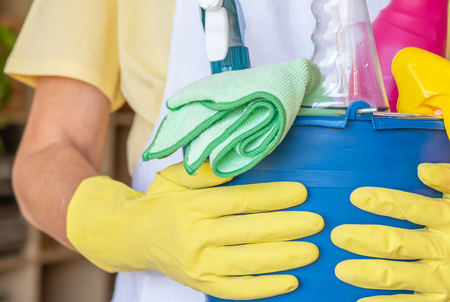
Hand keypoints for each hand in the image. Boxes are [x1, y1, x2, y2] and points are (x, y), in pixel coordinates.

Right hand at [66, 162, 323, 299]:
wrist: (131, 237)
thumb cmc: (161, 203)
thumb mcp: (177, 178)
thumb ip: (207, 171)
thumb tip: (239, 161)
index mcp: (191, 206)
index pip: (240, 201)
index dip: (273, 197)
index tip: (302, 193)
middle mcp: (194, 237)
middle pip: (250, 232)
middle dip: (288, 227)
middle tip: (317, 222)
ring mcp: (198, 265)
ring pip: (248, 263)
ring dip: (284, 257)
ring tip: (313, 250)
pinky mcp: (201, 284)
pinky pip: (238, 290)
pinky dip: (265, 287)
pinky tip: (291, 280)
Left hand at [331, 163, 449, 301]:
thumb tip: (422, 169)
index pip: (414, 208)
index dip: (384, 202)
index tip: (357, 196)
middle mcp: (449, 250)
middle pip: (400, 244)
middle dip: (365, 240)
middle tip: (338, 235)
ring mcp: (445, 278)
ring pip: (400, 276)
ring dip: (368, 273)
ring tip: (342, 269)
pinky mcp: (442, 298)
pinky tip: (360, 301)